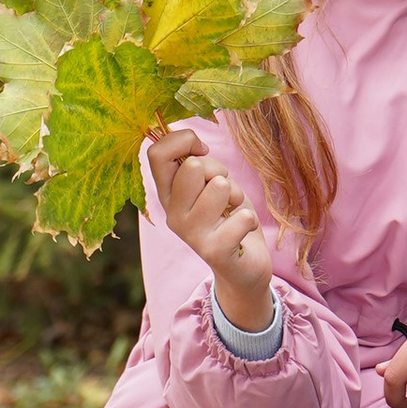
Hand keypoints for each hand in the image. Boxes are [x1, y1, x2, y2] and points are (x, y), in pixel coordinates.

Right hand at [150, 122, 276, 332]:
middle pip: (193, 166)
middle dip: (218, 170)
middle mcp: (173, 214)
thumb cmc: (226, 215)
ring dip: (236, 194)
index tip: (202, 152)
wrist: (242, 267)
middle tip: (224, 192)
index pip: (156, 153)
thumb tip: (193, 142)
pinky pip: (242, 216)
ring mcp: (191, 234)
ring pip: (219, 186)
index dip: (184, 140)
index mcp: (167, 194)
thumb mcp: (208, 183)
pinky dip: (250, 219)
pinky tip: (242, 231)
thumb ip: (195, 163)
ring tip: (232, 211)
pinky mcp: (215, 251)